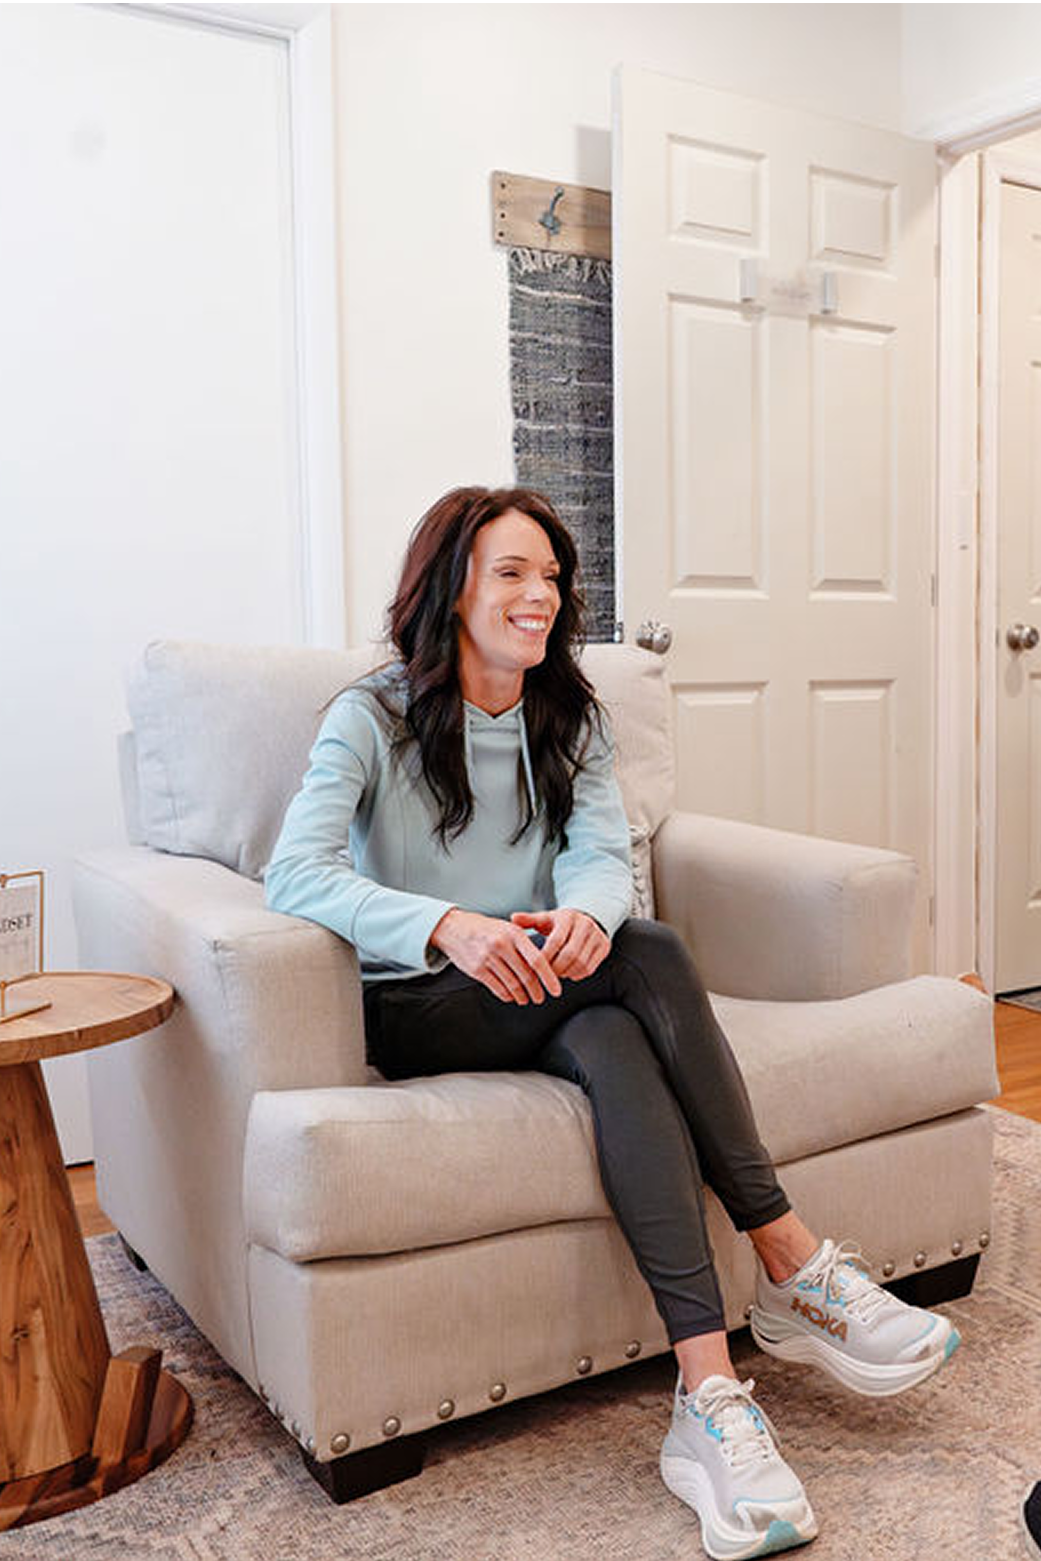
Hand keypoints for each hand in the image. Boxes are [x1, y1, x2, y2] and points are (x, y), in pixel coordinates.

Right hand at [429, 908, 562, 1003]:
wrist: (454, 928)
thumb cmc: (485, 929)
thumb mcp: (507, 928)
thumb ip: (523, 945)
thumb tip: (544, 966)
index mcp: (514, 934)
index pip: (537, 960)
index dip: (549, 977)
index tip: (556, 989)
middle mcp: (501, 945)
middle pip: (526, 975)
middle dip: (536, 991)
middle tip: (541, 998)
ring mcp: (488, 958)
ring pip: (512, 985)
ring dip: (522, 996)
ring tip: (526, 999)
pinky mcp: (477, 970)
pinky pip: (498, 989)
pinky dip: (508, 996)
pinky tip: (511, 996)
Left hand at [510, 909, 609, 982]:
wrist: (587, 919)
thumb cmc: (560, 923)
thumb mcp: (545, 919)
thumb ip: (529, 920)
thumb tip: (513, 918)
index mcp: (568, 917)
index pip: (556, 941)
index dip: (546, 956)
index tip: (535, 965)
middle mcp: (585, 925)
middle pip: (570, 954)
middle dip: (556, 968)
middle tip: (545, 974)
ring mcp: (597, 936)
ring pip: (581, 963)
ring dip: (566, 972)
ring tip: (555, 973)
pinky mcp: (604, 947)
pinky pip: (590, 968)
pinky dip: (576, 974)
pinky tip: (567, 972)